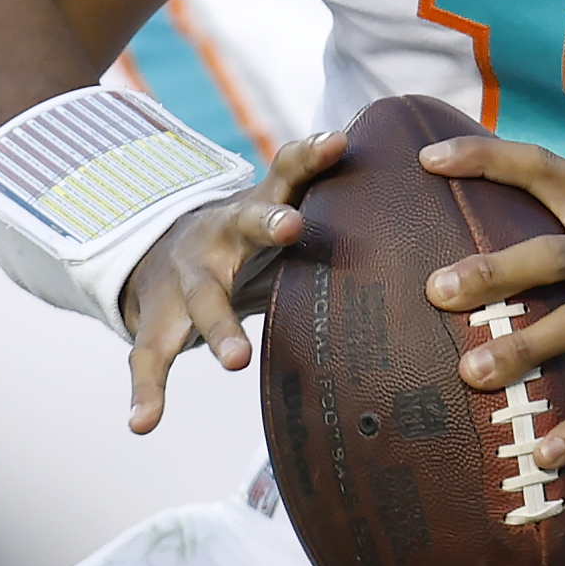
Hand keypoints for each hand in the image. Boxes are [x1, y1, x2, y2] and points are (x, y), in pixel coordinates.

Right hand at [122, 130, 344, 432]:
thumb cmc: (247, 241)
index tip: (338, 142)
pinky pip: (149, 357)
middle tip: (294, 227)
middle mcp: (219, 238)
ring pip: (202, 301)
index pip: (285, 175)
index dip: (310, 158)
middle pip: (243, 225)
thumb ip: (333, 208)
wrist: (159, 253)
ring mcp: (185, 281)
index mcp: (254, 211)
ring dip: (221, 330)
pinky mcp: (156, 322)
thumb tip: (421, 201)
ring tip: (237, 361)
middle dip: (269, 224)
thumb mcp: (280, 216)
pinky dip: (145, 392)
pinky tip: (142, 423)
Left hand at [415, 133, 564, 473]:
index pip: (544, 168)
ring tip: (473, 374)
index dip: (487, 160)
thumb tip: (453, 180)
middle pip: (558, 255)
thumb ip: (553, 201)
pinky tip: (543, 453)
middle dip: (497, 273)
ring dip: (525, 349)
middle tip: (438, 291)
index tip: (427, 161)